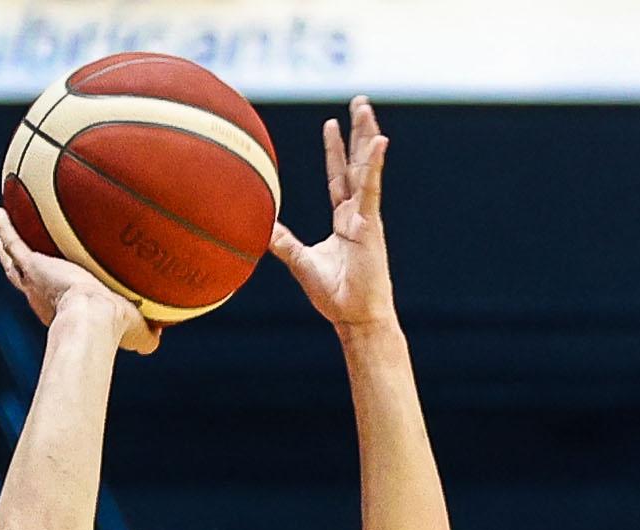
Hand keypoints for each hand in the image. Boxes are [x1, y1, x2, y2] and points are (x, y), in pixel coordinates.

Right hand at [0, 207, 159, 353]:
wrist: (94, 318)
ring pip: (13, 259)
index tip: (57, 279)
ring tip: (2, 224)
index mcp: (63, 309)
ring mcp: (36, 279)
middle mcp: (44, 294)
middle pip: (26, 277)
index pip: (54, 296)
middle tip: (17, 249)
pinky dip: (4, 228)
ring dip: (6, 242)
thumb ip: (149, 334)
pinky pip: (13, 241)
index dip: (53, 288)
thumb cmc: (114, 329)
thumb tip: (162, 335)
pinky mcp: (33, 265)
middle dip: (22, 264)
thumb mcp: (137, 332)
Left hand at [269, 96, 393, 329]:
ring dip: (366, 137)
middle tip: (359, 103)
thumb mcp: (300, 262)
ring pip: (366, 168)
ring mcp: (367, 216)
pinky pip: (371, 188)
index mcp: (344, 220)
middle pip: (357, 164)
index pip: (339, 178)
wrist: (354, 316)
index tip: (331, 125)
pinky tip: (378, 141)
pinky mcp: (371, 224)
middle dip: (358, 133)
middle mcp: (358, 213)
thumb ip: (284, 242)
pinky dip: (374, 165)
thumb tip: (261, 226)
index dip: (335, 151)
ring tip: (365, 108)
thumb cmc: (334, 295)